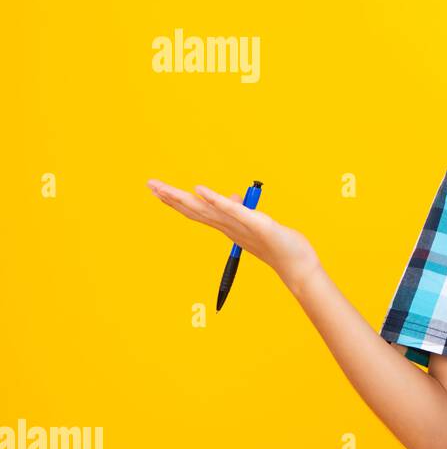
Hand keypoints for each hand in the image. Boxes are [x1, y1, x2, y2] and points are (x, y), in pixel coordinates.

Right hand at [146, 178, 320, 293]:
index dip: (177, 200)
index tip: (157, 190)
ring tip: (163, 187)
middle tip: (148, 183)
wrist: (296, 265)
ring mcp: (240, 226)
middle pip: (195, 209)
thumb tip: (230, 196)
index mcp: (228, 226)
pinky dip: (216, 200)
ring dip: (184, 198)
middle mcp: (229, 227)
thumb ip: (241, 210)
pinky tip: (199, 189)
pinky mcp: (256, 224)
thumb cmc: (279, 244)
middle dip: (171, 197)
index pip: (198, 211)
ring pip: (207, 210)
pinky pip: (233, 211)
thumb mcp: (256, 221)